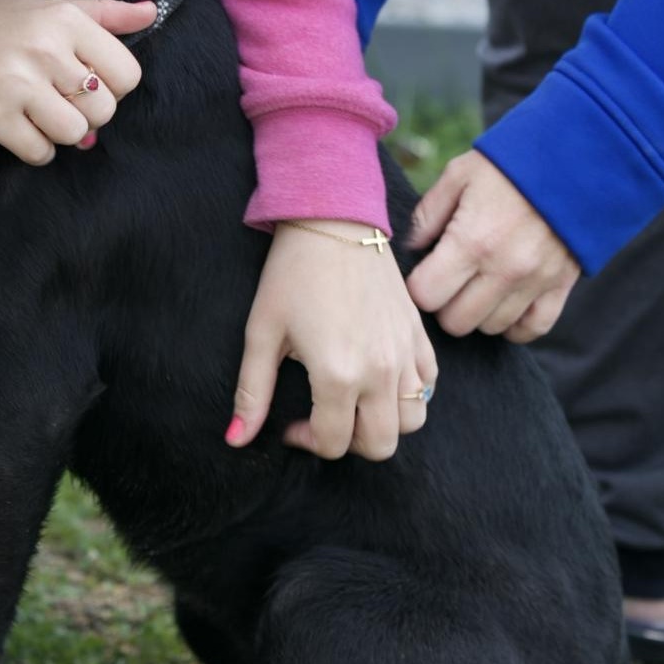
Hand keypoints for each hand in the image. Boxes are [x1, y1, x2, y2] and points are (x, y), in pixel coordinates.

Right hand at [0, 0, 154, 162]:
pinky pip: (40, 151)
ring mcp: (18, 86)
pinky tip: (22, 128)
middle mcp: (45, 51)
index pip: (126, 73)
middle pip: (104, 109)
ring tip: (42, 114)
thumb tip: (151, 11)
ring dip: (63, 132)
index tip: (89, 80)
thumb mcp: (42, 3)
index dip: (113, 85)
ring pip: (75, 134)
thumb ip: (100, 12)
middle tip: (62, 99)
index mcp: (63, 19)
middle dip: (89, 113)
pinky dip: (38, 148)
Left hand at [226, 221, 436, 460]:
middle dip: (348, 442)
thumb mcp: (261, 331)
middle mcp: (380, 371)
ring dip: (383, 422)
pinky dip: (408, 392)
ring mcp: (405, 352)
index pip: (333, 443)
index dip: (306, 441)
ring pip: (412, 421)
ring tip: (353, 400)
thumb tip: (235, 439)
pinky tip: (379, 375)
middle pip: (380, 445)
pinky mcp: (418, 332)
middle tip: (323, 416)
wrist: (333, 219)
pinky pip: (428, 383)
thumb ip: (252, 392)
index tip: (290, 423)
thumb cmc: (292, 272)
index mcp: (338, 374)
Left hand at [406, 150, 580, 341]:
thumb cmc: (509, 165)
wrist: (575, 159)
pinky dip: (515, 324)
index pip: (426, 295)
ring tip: (477, 284)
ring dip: (478, 312)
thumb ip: (428, 214)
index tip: (423, 272)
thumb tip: (411, 248)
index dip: (418, 286)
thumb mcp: (459, 175)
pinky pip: (533, 329)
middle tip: (448, 280)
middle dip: (444, 303)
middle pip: (456, 321)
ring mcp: (534, 282)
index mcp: (471, 240)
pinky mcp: (560, 286)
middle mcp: (503, 269)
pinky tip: (504, 304)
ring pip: (491, 328)